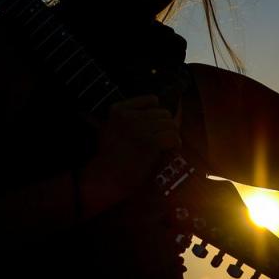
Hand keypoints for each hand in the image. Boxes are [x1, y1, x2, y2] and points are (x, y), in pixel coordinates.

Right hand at [80, 94, 181, 212]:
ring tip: (165, 148)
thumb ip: (132, 118)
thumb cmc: (111, 158)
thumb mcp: (112, 129)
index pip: (152, 100)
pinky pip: (172, 137)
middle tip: (164, 141)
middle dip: (167, 127)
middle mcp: (128, 116)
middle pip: (164, 113)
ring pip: (170, 125)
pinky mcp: (148, 143)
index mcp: (118, 110)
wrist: (104, 178)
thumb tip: (168, 114)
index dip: (159, 114)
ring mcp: (138, 129)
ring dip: (172, 137)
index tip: (158, 126)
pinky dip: (174, 145)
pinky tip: (168, 152)